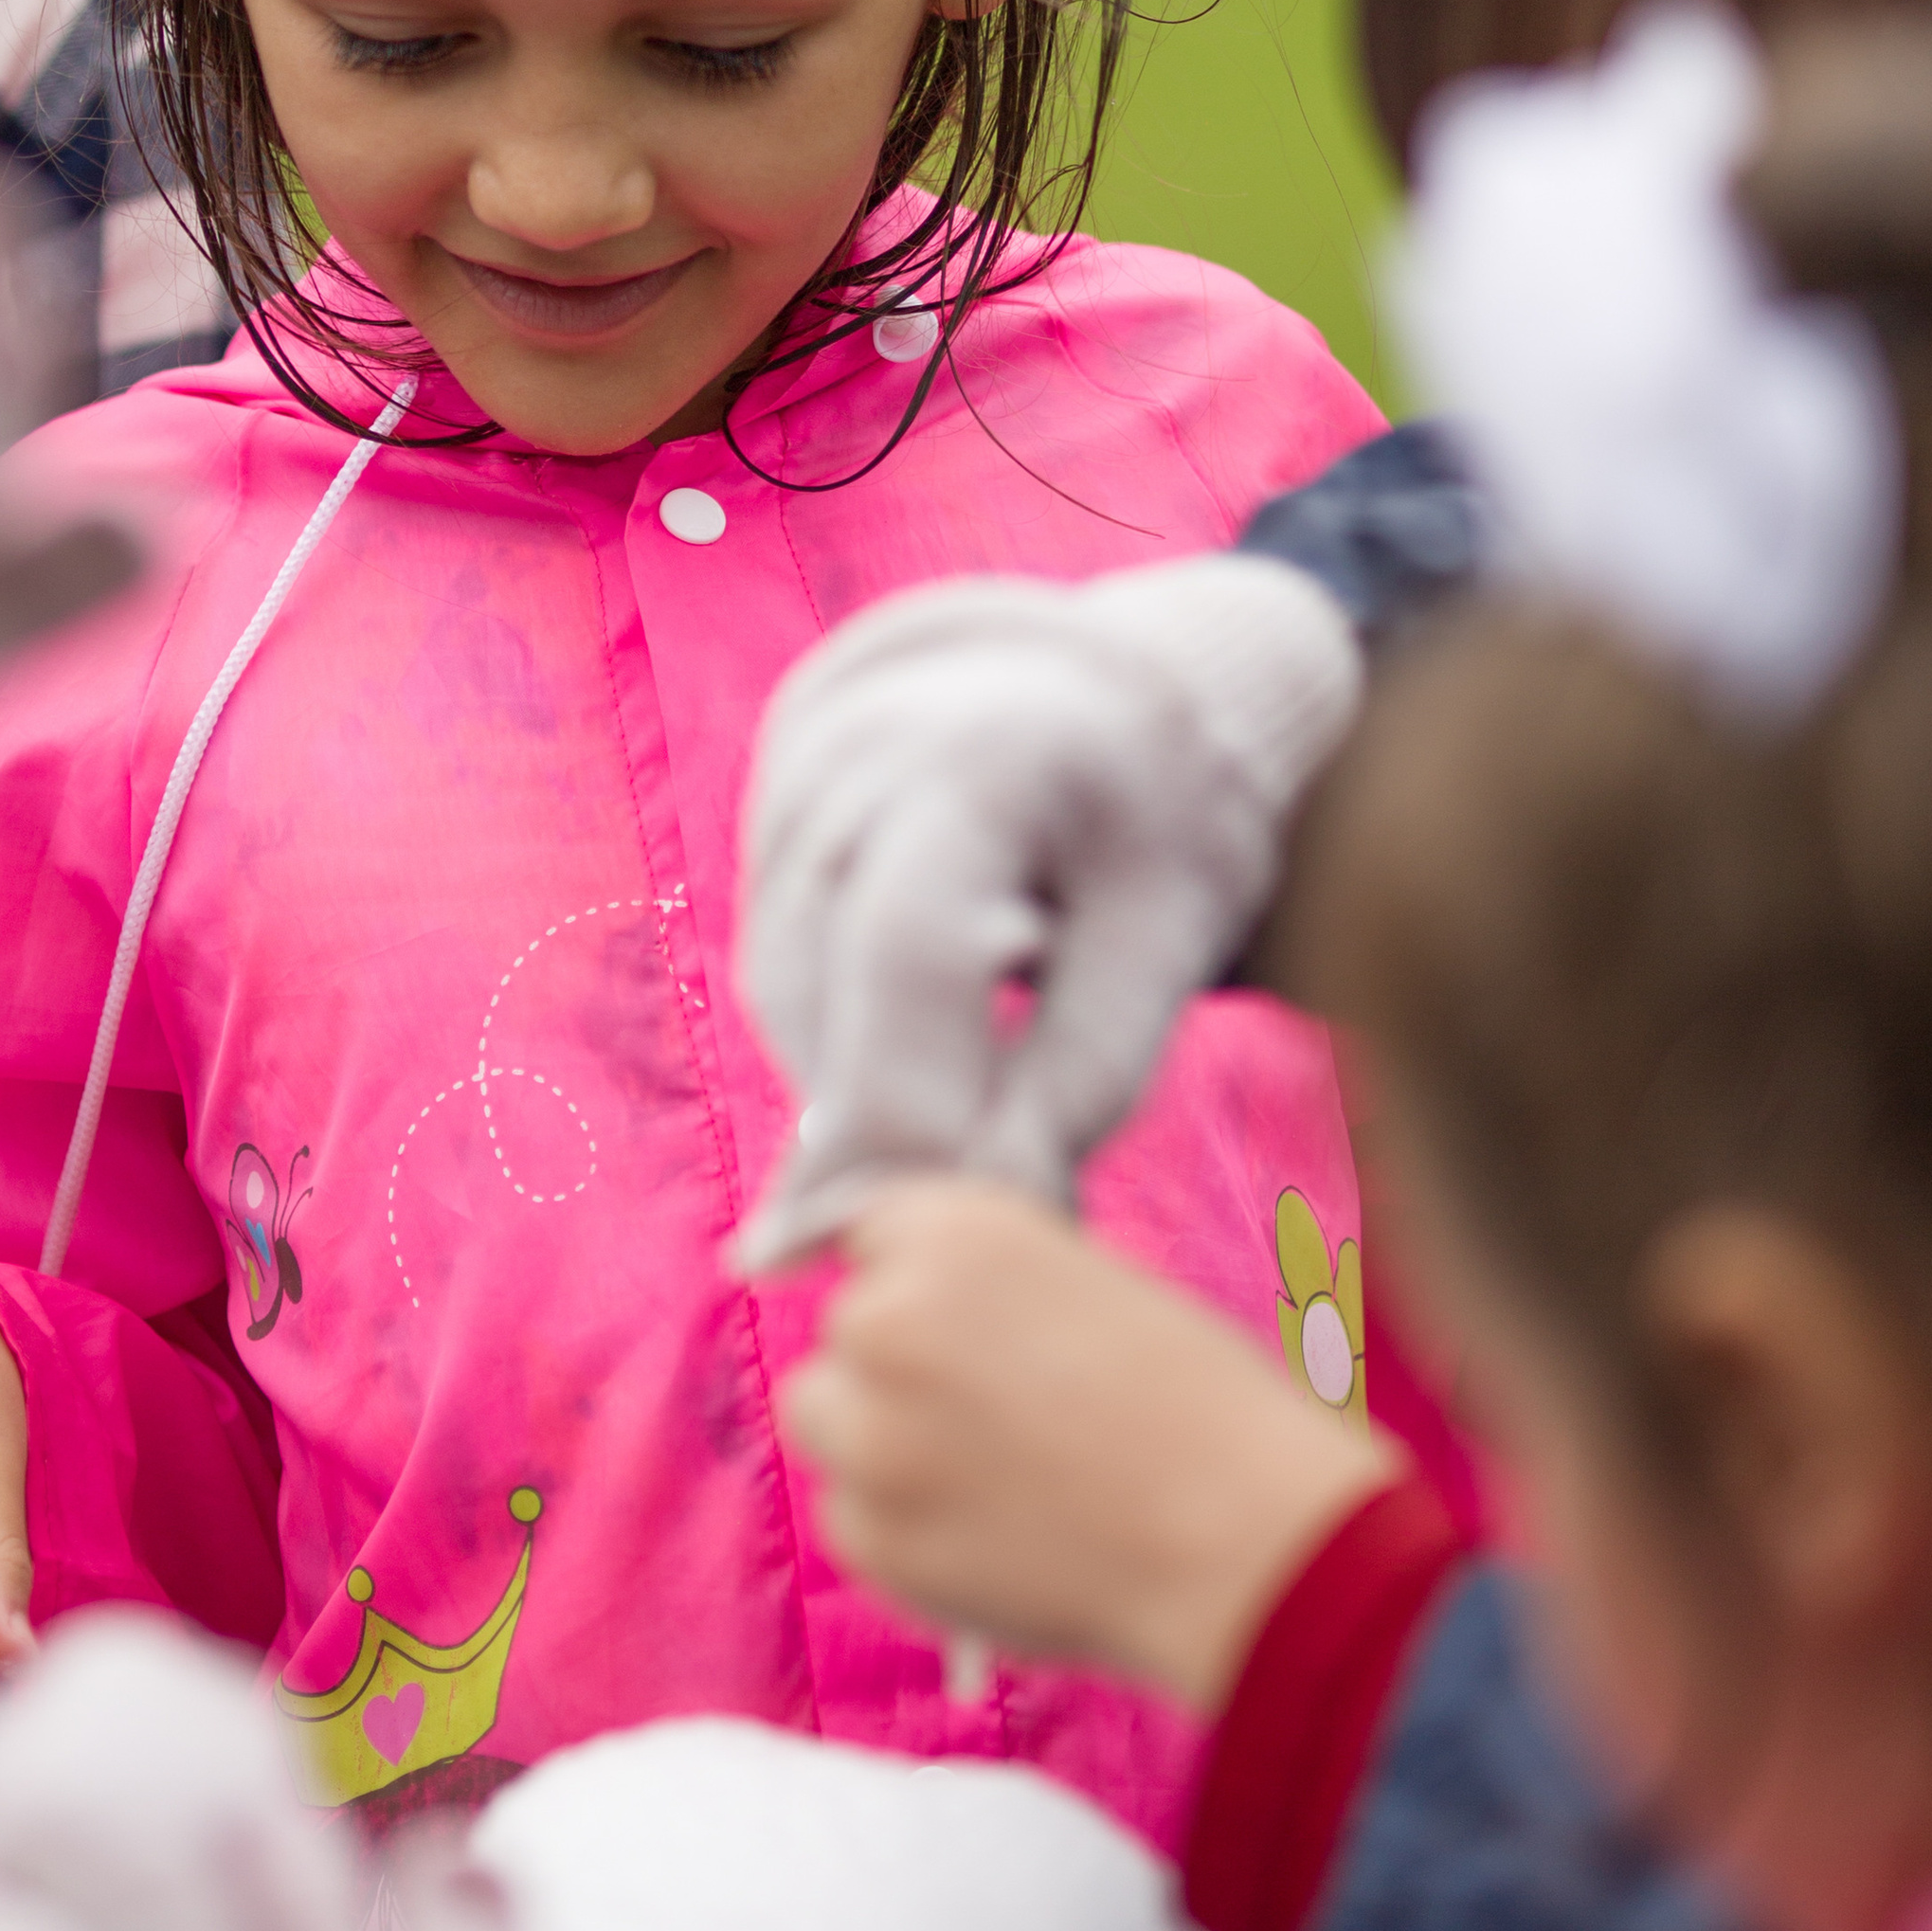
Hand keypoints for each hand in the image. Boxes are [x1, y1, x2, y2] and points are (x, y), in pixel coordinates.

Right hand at [735, 555, 1361, 1268]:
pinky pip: (783, 971)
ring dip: (850, 1096)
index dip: (902, 1112)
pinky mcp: (768, 818)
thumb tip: (989, 1225)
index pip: (908, 951)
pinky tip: (913, 1076)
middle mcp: (860, 745)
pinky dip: (840, 1044)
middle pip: (820, 983)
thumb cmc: (1157, 823)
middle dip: (869, 1137)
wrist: (1103, 685)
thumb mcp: (1162, 940)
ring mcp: (795, 773)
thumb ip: (1076, 1081)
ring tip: (947, 1143)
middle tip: (929, 1245)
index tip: (916, 1241)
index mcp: (987, 750)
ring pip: (787, 993)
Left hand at [785, 1180, 1396, 1709]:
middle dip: (896, 1365)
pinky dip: (898, 1528)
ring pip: (825, 1418)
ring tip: (980, 1480)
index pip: (873, 1233)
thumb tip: (942, 1317)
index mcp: (959, 1233)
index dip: (916, 1280)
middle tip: (985, 1415)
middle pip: (847, 1329)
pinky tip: (986, 1538)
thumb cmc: (1203, 1406)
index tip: (948, 1323)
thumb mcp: (1096, 1284)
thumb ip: (994, 1288)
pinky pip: (849, 1517)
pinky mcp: (869, 1538)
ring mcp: (870, 1434)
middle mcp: (892, 1317)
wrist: (1244, 1542)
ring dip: (877, 1440)